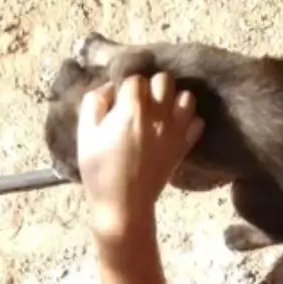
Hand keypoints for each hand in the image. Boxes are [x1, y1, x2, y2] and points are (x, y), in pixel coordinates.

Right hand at [76, 72, 203, 237]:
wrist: (124, 205)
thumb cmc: (100, 170)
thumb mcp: (85, 134)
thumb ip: (94, 102)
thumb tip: (109, 87)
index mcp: (132, 108)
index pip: (135, 78)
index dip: (126, 86)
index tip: (119, 101)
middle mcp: (158, 113)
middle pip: (164, 80)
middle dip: (151, 87)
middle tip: (140, 103)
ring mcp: (176, 129)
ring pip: (186, 97)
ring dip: (173, 99)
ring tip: (160, 111)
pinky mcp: (184, 145)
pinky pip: (197, 122)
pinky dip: (188, 120)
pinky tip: (174, 127)